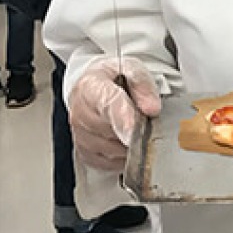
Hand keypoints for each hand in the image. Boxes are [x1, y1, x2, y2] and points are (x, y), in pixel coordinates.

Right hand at [68, 56, 160, 170]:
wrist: (95, 87)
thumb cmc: (114, 79)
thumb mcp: (132, 69)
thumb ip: (143, 85)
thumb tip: (152, 108)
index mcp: (91, 87)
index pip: (108, 105)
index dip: (123, 120)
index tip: (134, 132)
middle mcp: (80, 113)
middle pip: (111, 131)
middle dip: (133, 129)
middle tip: (145, 120)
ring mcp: (80, 135)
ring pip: (112, 150)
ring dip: (128, 143)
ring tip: (133, 127)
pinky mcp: (84, 153)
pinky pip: (109, 162)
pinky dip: (122, 155)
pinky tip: (124, 139)